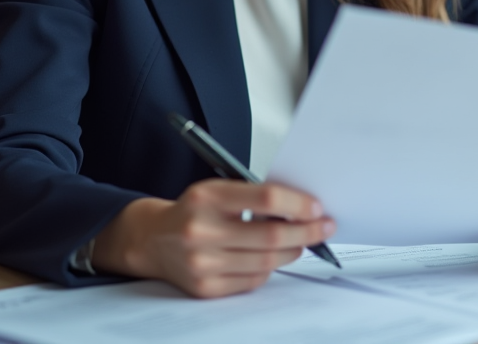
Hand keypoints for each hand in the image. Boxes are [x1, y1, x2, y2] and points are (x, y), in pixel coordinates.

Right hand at [92, 179, 333, 297]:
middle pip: (271, 235)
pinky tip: (275, 258)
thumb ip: (254, 196)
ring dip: (293, 251)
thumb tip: (302, 207)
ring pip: (266, 261)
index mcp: (207, 197)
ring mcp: (202, 263)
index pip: (266, 198)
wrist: (153, 239)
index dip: (298, 203)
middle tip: (324, 227)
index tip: (317, 207)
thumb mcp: (217, 190)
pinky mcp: (204, 287)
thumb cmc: (193, 211)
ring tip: (304, 242)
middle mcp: (201, 230)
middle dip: (306, 231)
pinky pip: (252, 281)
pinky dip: (270, 269)